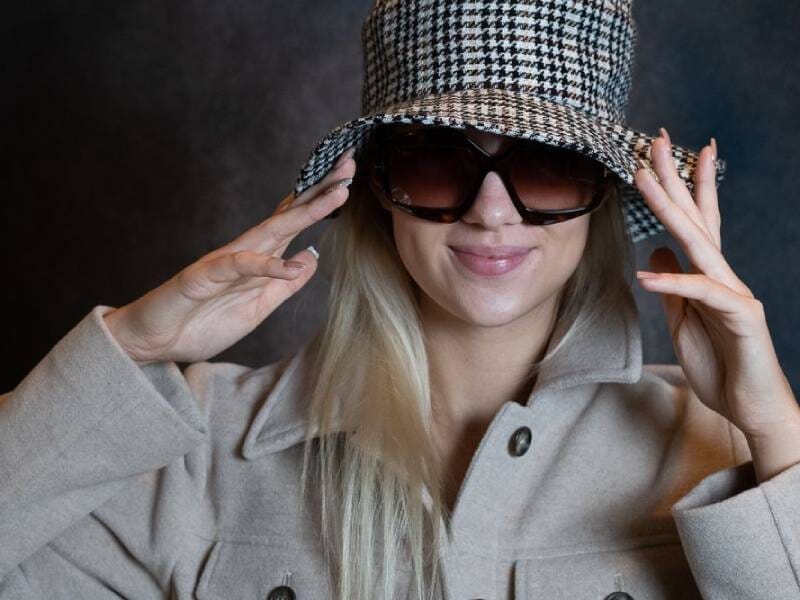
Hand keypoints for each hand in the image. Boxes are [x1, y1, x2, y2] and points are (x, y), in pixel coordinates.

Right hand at [103, 146, 356, 364]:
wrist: (153, 342)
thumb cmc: (201, 322)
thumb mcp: (258, 307)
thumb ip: (284, 285)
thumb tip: (310, 258)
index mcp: (259, 259)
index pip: (294, 223)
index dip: (321, 202)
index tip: (349, 180)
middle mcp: (245, 252)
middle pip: (289, 215)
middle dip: (320, 189)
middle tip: (350, 162)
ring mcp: (224, 261)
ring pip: (270, 230)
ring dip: (305, 211)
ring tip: (337, 194)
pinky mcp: (204, 277)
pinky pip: (239, 266)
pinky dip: (266, 265)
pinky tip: (292, 264)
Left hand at [633, 128, 798, 443]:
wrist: (751, 407)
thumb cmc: (720, 363)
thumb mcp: (682, 321)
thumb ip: (672, 287)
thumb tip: (656, 253)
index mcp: (708, 275)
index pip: (694, 221)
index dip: (679, 186)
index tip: (662, 154)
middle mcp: (723, 275)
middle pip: (696, 217)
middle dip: (675, 177)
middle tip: (658, 139)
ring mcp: (734, 292)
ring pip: (699, 242)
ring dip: (669, 209)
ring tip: (642, 179)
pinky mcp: (741, 317)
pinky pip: (703, 294)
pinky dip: (674, 283)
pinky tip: (647, 274)